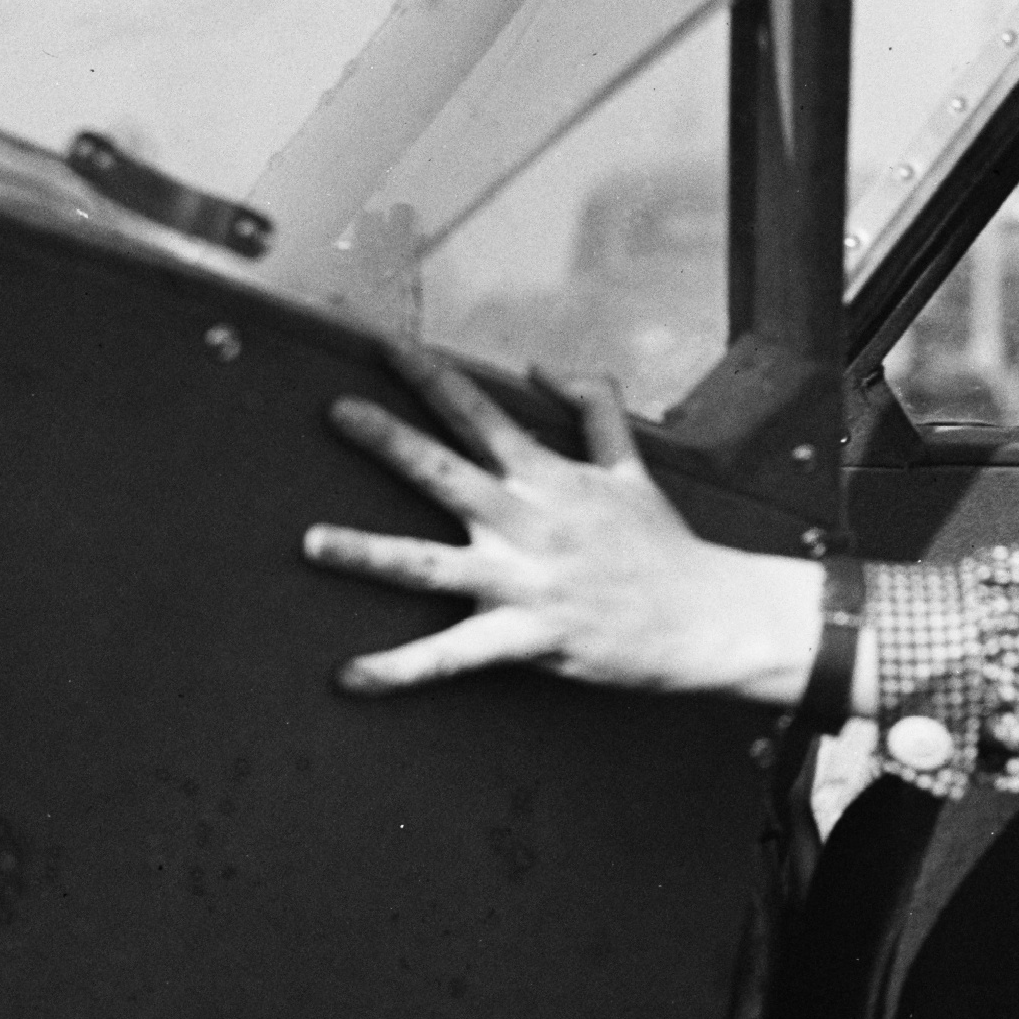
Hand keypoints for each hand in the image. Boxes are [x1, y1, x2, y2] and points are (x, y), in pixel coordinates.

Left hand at [305, 352, 819, 704]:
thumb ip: (592, 407)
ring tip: (312, 542)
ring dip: (369, 553)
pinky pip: (453, 656)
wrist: (706, 616)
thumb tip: (541, 367)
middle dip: (389, 439)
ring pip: (432, 565)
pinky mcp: (529, 636)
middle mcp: (528, 522)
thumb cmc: (664, 546)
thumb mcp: (630, 467)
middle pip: (445, 472)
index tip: (384, 343)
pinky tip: (350, 676)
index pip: (479, 413)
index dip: (430, 374)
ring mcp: (525, 580)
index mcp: (548, 479)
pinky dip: (400, 668)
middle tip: (337, 412)